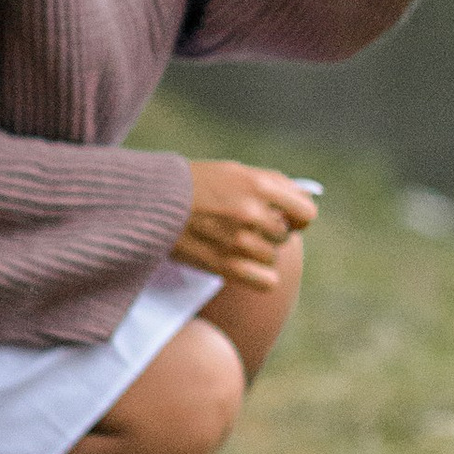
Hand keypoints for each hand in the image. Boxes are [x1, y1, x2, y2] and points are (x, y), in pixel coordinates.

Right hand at [173, 161, 317, 289]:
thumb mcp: (235, 172)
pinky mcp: (224, 265)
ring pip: (272, 257)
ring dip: (257, 253)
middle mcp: (253, 213)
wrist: (147, 202)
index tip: (282, 217)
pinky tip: (240, 265)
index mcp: (260, 185)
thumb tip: (303, 205)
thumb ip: (272, 187)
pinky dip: (258, 277)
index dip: (296, 217)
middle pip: (286, 236)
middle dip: (270, 233)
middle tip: (241, 226)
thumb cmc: (193, 185)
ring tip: (230, 240)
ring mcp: (239, 241)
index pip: (306, 212)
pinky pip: (267, 281)